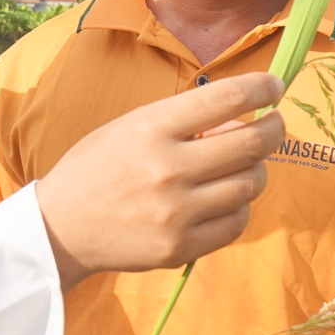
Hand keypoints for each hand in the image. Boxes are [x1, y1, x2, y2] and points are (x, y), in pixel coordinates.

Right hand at [36, 74, 284, 290]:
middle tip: (274, 126)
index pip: (226, 98)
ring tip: (239, 167)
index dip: (263, 88)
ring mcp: (176, 212)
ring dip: (254, 171)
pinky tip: (223, 200)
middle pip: (251, 144)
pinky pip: (237, 222)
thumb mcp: (130, 127)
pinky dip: (238, 207)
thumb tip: (243, 120)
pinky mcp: (180, 247)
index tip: (274, 88)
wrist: (60, 228)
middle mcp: (167, 169)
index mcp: (151, 128)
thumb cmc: (98, 169)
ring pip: (250, 184)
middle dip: (274, 130)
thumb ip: (184, 121)